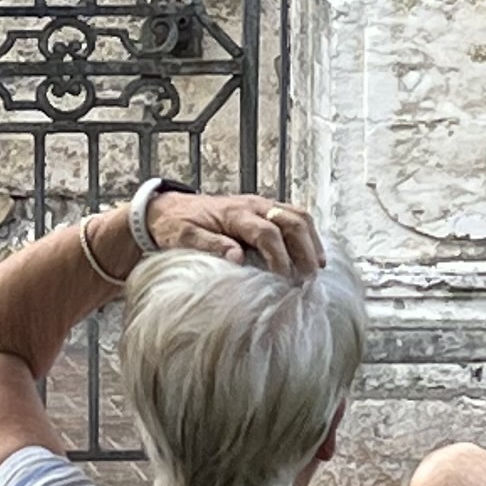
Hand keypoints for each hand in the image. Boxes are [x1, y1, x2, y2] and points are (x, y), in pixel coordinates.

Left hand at [146, 191, 322, 274]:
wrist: (168, 208)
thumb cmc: (176, 224)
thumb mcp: (184, 237)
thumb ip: (211, 245)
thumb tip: (238, 257)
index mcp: (234, 212)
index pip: (267, 232)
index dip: (279, 257)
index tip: (285, 280)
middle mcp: (253, 205)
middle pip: (291, 220)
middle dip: (305, 249)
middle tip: (309, 278)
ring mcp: (260, 205)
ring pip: (298, 215)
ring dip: (311, 240)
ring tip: (317, 267)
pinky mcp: (263, 210)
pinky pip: (293, 216)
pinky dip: (307, 234)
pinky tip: (311, 254)